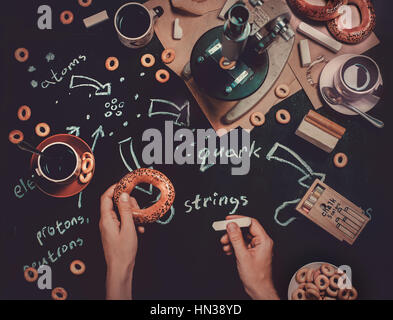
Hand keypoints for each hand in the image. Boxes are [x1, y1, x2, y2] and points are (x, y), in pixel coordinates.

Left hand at [99, 185, 144, 299]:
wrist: (120, 269)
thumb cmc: (123, 251)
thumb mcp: (128, 228)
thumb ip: (126, 210)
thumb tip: (124, 195)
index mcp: (106, 219)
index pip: (106, 197)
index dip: (115, 188)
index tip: (125, 184)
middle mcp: (106, 221)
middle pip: (116, 203)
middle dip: (129, 204)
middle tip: (138, 210)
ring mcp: (110, 226)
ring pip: (121, 212)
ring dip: (133, 214)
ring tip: (140, 224)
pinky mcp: (114, 231)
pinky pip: (123, 221)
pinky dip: (132, 222)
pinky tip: (139, 230)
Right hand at [220, 215, 278, 299]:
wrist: (259, 290)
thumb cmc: (256, 277)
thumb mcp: (243, 256)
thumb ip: (236, 239)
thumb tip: (231, 225)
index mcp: (264, 240)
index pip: (251, 222)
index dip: (239, 220)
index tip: (228, 220)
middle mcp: (262, 242)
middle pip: (245, 230)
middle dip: (233, 232)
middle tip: (223, 235)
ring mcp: (258, 247)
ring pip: (242, 237)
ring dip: (232, 240)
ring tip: (225, 245)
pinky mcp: (253, 252)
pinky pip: (242, 244)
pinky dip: (234, 246)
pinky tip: (229, 250)